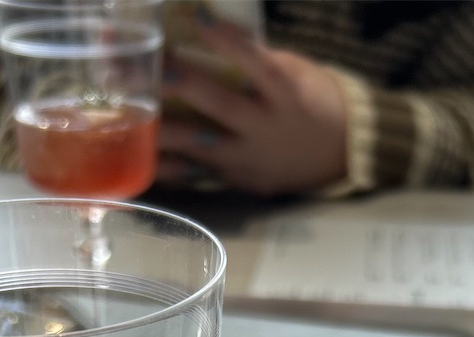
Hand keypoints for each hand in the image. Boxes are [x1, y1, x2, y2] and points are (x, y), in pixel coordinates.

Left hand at [158, 16, 346, 195]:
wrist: (343, 153)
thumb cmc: (314, 101)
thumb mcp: (295, 72)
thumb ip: (257, 60)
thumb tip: (210, 32)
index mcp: (287, 94)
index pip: (256, 63)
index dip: (228, 42)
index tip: (198, 17)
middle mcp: (268, 128)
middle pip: (220, 105)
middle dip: (181, 85)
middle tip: (146, 69)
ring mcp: (253, 159)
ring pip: (203, 145)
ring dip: (164, 130)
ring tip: (130, 116)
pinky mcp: (242, 180)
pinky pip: (202, 173)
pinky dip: (173, 166)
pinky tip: (144, 157)